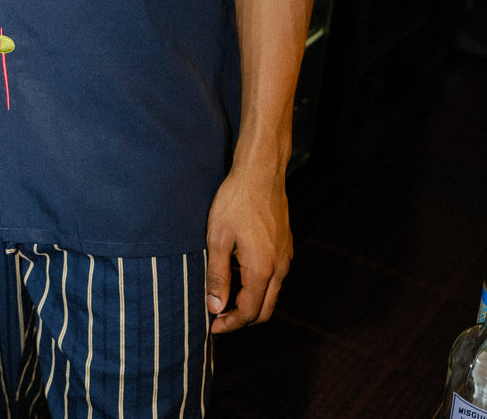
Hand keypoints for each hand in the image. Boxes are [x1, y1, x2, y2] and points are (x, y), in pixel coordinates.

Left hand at [204, 164, 291, 333]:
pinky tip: (237, 269)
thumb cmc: (236, 201)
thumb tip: (215, 306)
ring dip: (249, 300)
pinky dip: (257, 283)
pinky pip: (274, 275)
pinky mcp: (285, 244)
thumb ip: (217, 275)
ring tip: (223, 292)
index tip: (212, 326)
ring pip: (271, 292)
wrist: (261, 172)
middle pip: (265, 309)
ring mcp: (285, 256)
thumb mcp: (218, 238)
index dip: (230, 324)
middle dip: (241, 318)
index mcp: (262, 270)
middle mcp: (280, 267)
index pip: (249, 313)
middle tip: (218, 317)